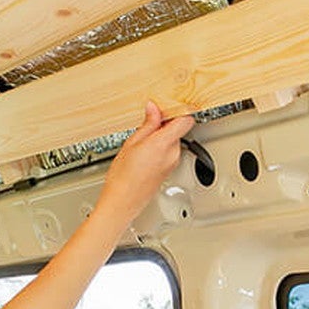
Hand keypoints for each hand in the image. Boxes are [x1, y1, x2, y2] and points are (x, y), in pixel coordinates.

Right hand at [95, 102, 193, 225]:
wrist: (123, 201)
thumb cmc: (123, 177)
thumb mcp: (131, 143)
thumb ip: (147, 124)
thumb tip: (154, 109)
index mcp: (163, 144)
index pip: (185, 120)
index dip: (179, 110)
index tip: (169, 106)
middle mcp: (173, 153)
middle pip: (179, 129)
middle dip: (165, 124)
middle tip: (148, 123)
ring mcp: (173, 162)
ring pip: (174, 140)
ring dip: (162, 136)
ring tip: (142, 142)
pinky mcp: (170, 169)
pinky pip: (170, 151)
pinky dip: (161, 147)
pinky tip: (145, 152)